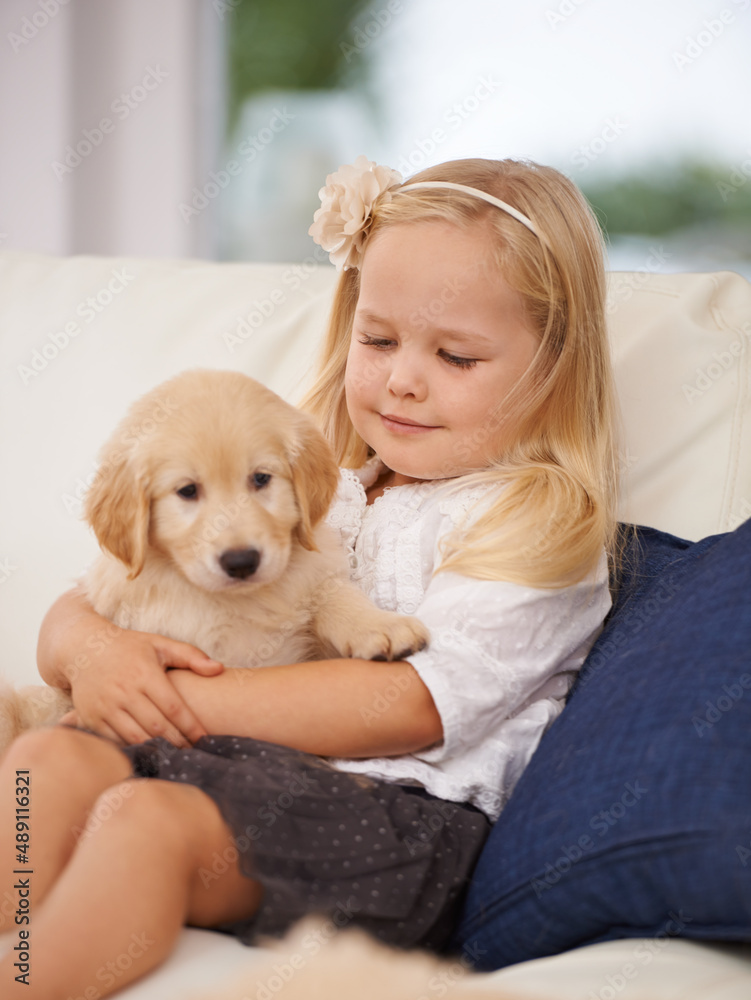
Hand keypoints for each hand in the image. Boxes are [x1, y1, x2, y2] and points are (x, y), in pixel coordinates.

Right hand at [67, 628, 223, 747]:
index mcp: (144, 673)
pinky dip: (134, 750)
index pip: (173, 707)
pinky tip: (149, 752)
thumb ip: (191, 656)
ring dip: (158, 750)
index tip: (205, 737)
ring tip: (176, 755)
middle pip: (157, 727)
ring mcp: (106, 706)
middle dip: (178, 742)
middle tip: (194, 752)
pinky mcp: (91, 718)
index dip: (190, 726)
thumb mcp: (160, 644)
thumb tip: (219, 669)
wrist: (84, 649)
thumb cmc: (130, 648)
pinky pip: (116, 741)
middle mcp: (124, 691)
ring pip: (136, 738)